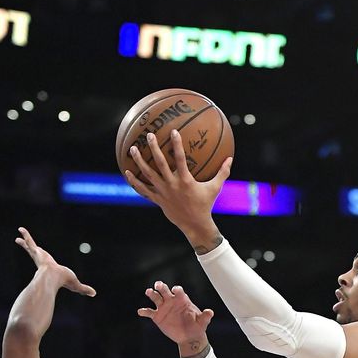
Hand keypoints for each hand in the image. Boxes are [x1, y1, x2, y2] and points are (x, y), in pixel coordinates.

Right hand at [15, 227, 95, 296]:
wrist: (52, 278)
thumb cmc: (63, 281)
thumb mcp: (76, 284)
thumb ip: (84, 288)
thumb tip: (95, 294)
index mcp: (49, 268)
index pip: (45, 263)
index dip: (43, 262)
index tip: (41, 262)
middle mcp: (42, 261)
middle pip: (35, 254)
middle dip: (30, 251)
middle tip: (24, 247)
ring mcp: (38, 256)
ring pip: (30, 247)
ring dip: (25, 242)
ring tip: (18, 238)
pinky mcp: (36, 251)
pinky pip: (30, 241)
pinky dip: (26, 235)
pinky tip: (21, 229)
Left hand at [126, 130, 231, 246]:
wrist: (195, 225)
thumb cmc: (205, 205)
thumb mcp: (215, 188)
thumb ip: (222, 172)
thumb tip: (230, 158)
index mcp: (186, 181)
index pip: (180, 159)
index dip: (177, 145)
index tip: (173, 131)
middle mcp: (172, 185)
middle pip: (160, 164)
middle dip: (154, 149)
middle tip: (149, 135)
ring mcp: (163, 193)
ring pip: (148, 175)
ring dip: (139, 161)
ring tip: (133, 148)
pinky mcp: (158, 200)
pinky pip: (144, 190)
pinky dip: (135, 182)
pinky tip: (127, 172)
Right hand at [138, 282, 212, 346]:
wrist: (189, 337)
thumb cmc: (196, 327)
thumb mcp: (202, 322)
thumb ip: (205, 316)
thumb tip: (210, 312)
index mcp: (182, 300)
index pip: (178, 291)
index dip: (177, 290)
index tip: (175, 291)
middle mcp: (171, 301)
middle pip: (164, 290)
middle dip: (161, 286)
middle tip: (158, 285)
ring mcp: (163, 308)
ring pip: (155, 297)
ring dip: (151, 294)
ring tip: (149, 292)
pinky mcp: (157, 317)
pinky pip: (149, 312)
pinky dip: (144, 311)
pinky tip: (140, 311)